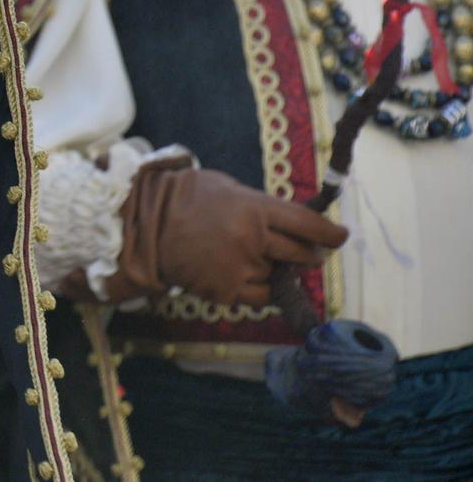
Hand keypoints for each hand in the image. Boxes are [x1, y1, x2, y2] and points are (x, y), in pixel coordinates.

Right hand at [114, 164, 348, 307]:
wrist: (143, 226)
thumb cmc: (185, 198)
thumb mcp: (227, 188)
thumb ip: (260, 206)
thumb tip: (291, 224)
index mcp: (253, 209)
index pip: (307, 225)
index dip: (330, 233)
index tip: (340, 237)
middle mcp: (252, 240)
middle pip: (300, 254)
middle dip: (309, 254)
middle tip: (308, 252)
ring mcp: (240, 269)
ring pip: (278, 276)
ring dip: (274, 270)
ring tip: (252, 257)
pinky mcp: (227, 292)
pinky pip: (260, 296)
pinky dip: (260, 287)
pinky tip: (244, 273)